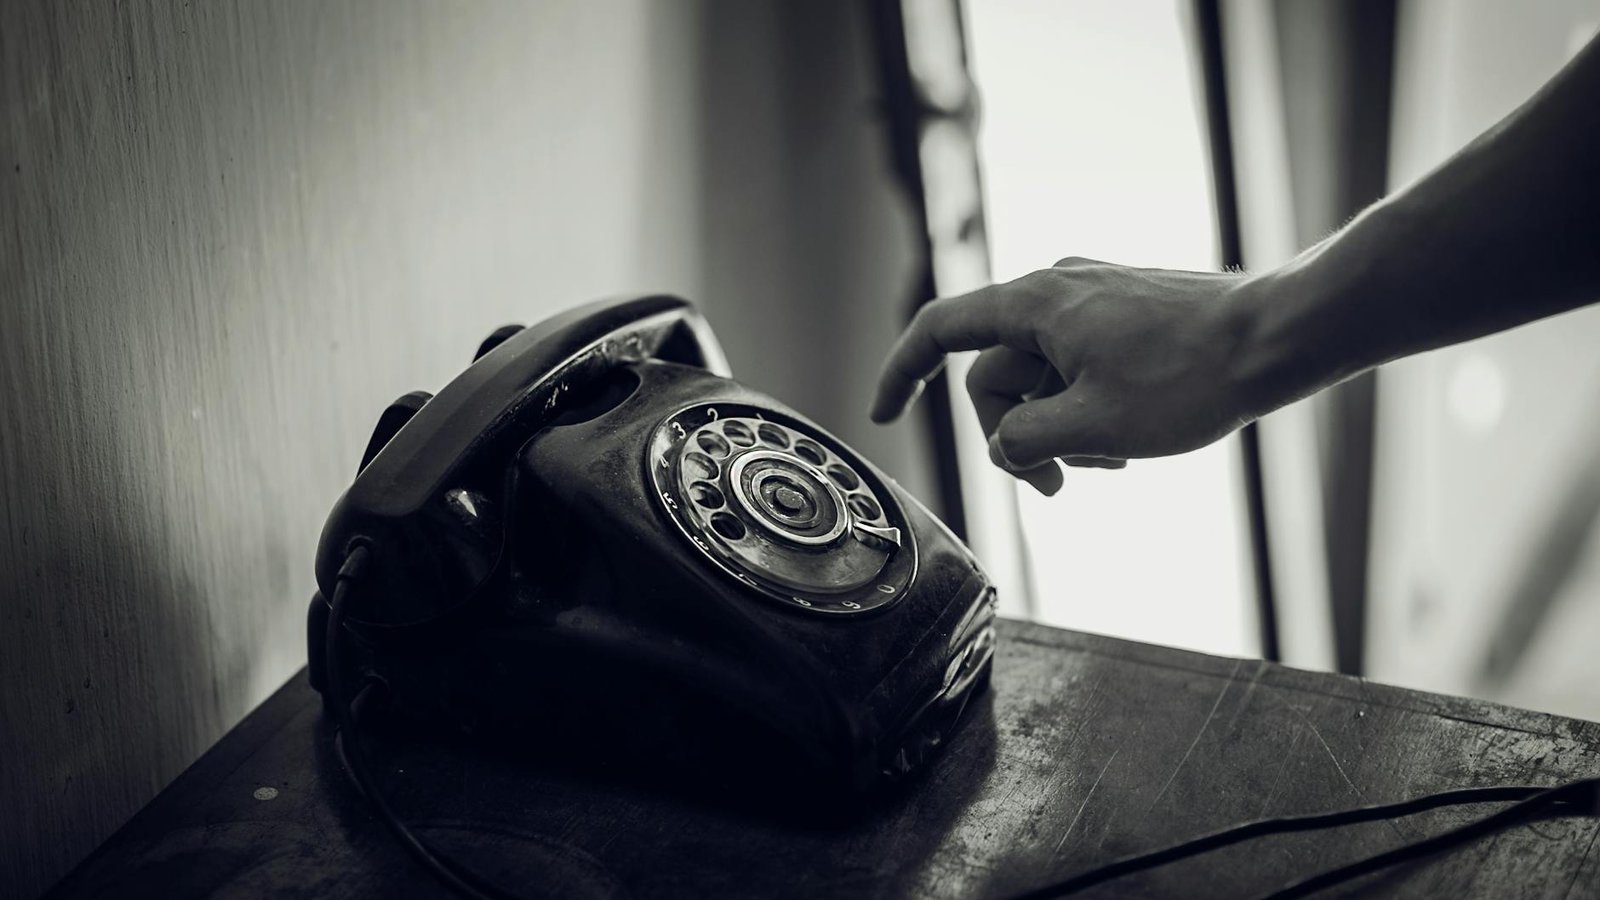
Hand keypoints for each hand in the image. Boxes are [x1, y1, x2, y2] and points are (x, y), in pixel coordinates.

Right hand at [870, 257, 1262, 494]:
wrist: (1279, 337)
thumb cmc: (1190, 377)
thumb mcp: (1092, 426)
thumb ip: (1024, 444)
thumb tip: (1005, 449)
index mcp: (1032, 305)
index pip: (938, 332)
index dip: (900, 373)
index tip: (881, 414)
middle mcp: (1055, 290)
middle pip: (997, 375)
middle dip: (1017, 436)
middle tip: (1061, 486)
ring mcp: (1092, 299)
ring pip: (1042, 376)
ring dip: (1061, 427)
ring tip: (1115, 456)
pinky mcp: (1124, 313)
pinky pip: (1079, 365)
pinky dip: (1088, 406)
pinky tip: (1131, 436)